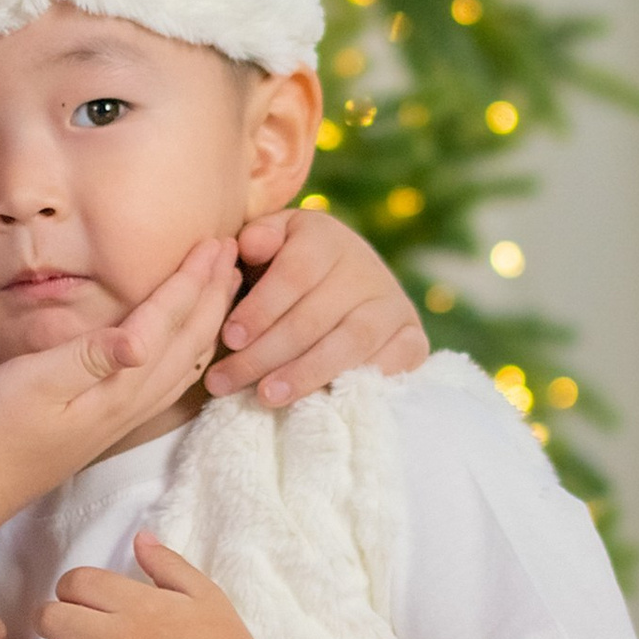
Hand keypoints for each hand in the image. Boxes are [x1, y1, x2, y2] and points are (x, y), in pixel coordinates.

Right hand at [0, 236, 240, 521]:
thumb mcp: (31, 383)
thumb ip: (88, 358)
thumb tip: (140, 337)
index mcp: (117, 387)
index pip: (167, 322)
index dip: (193, 280)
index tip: (214, 241)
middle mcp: (130, 403)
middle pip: (188, 341)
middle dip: (213, 293)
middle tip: (233, 249)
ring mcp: (122, 416)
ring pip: (184, 362)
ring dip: (208, 321)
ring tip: (224, 287)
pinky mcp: (107, 421)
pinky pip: (166, 381)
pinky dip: (187, 352)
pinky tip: (184, 345)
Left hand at [208, 210, 426, 404]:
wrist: (342, 287)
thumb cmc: (283, 268)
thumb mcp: (266, 245)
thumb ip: (255, 241)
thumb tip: (250, 246)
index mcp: (325, 236)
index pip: (294, 274)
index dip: (261, 308)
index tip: (229, 338)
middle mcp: (366, 266)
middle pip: (314, 317)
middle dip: (265, 353)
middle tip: (226, 380)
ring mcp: (393, 303)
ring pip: (350, 343)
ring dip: (305, 374)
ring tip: (265, 396)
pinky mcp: (412, 338)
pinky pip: (390, 364)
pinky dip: (355, 384)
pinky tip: (318, 402)